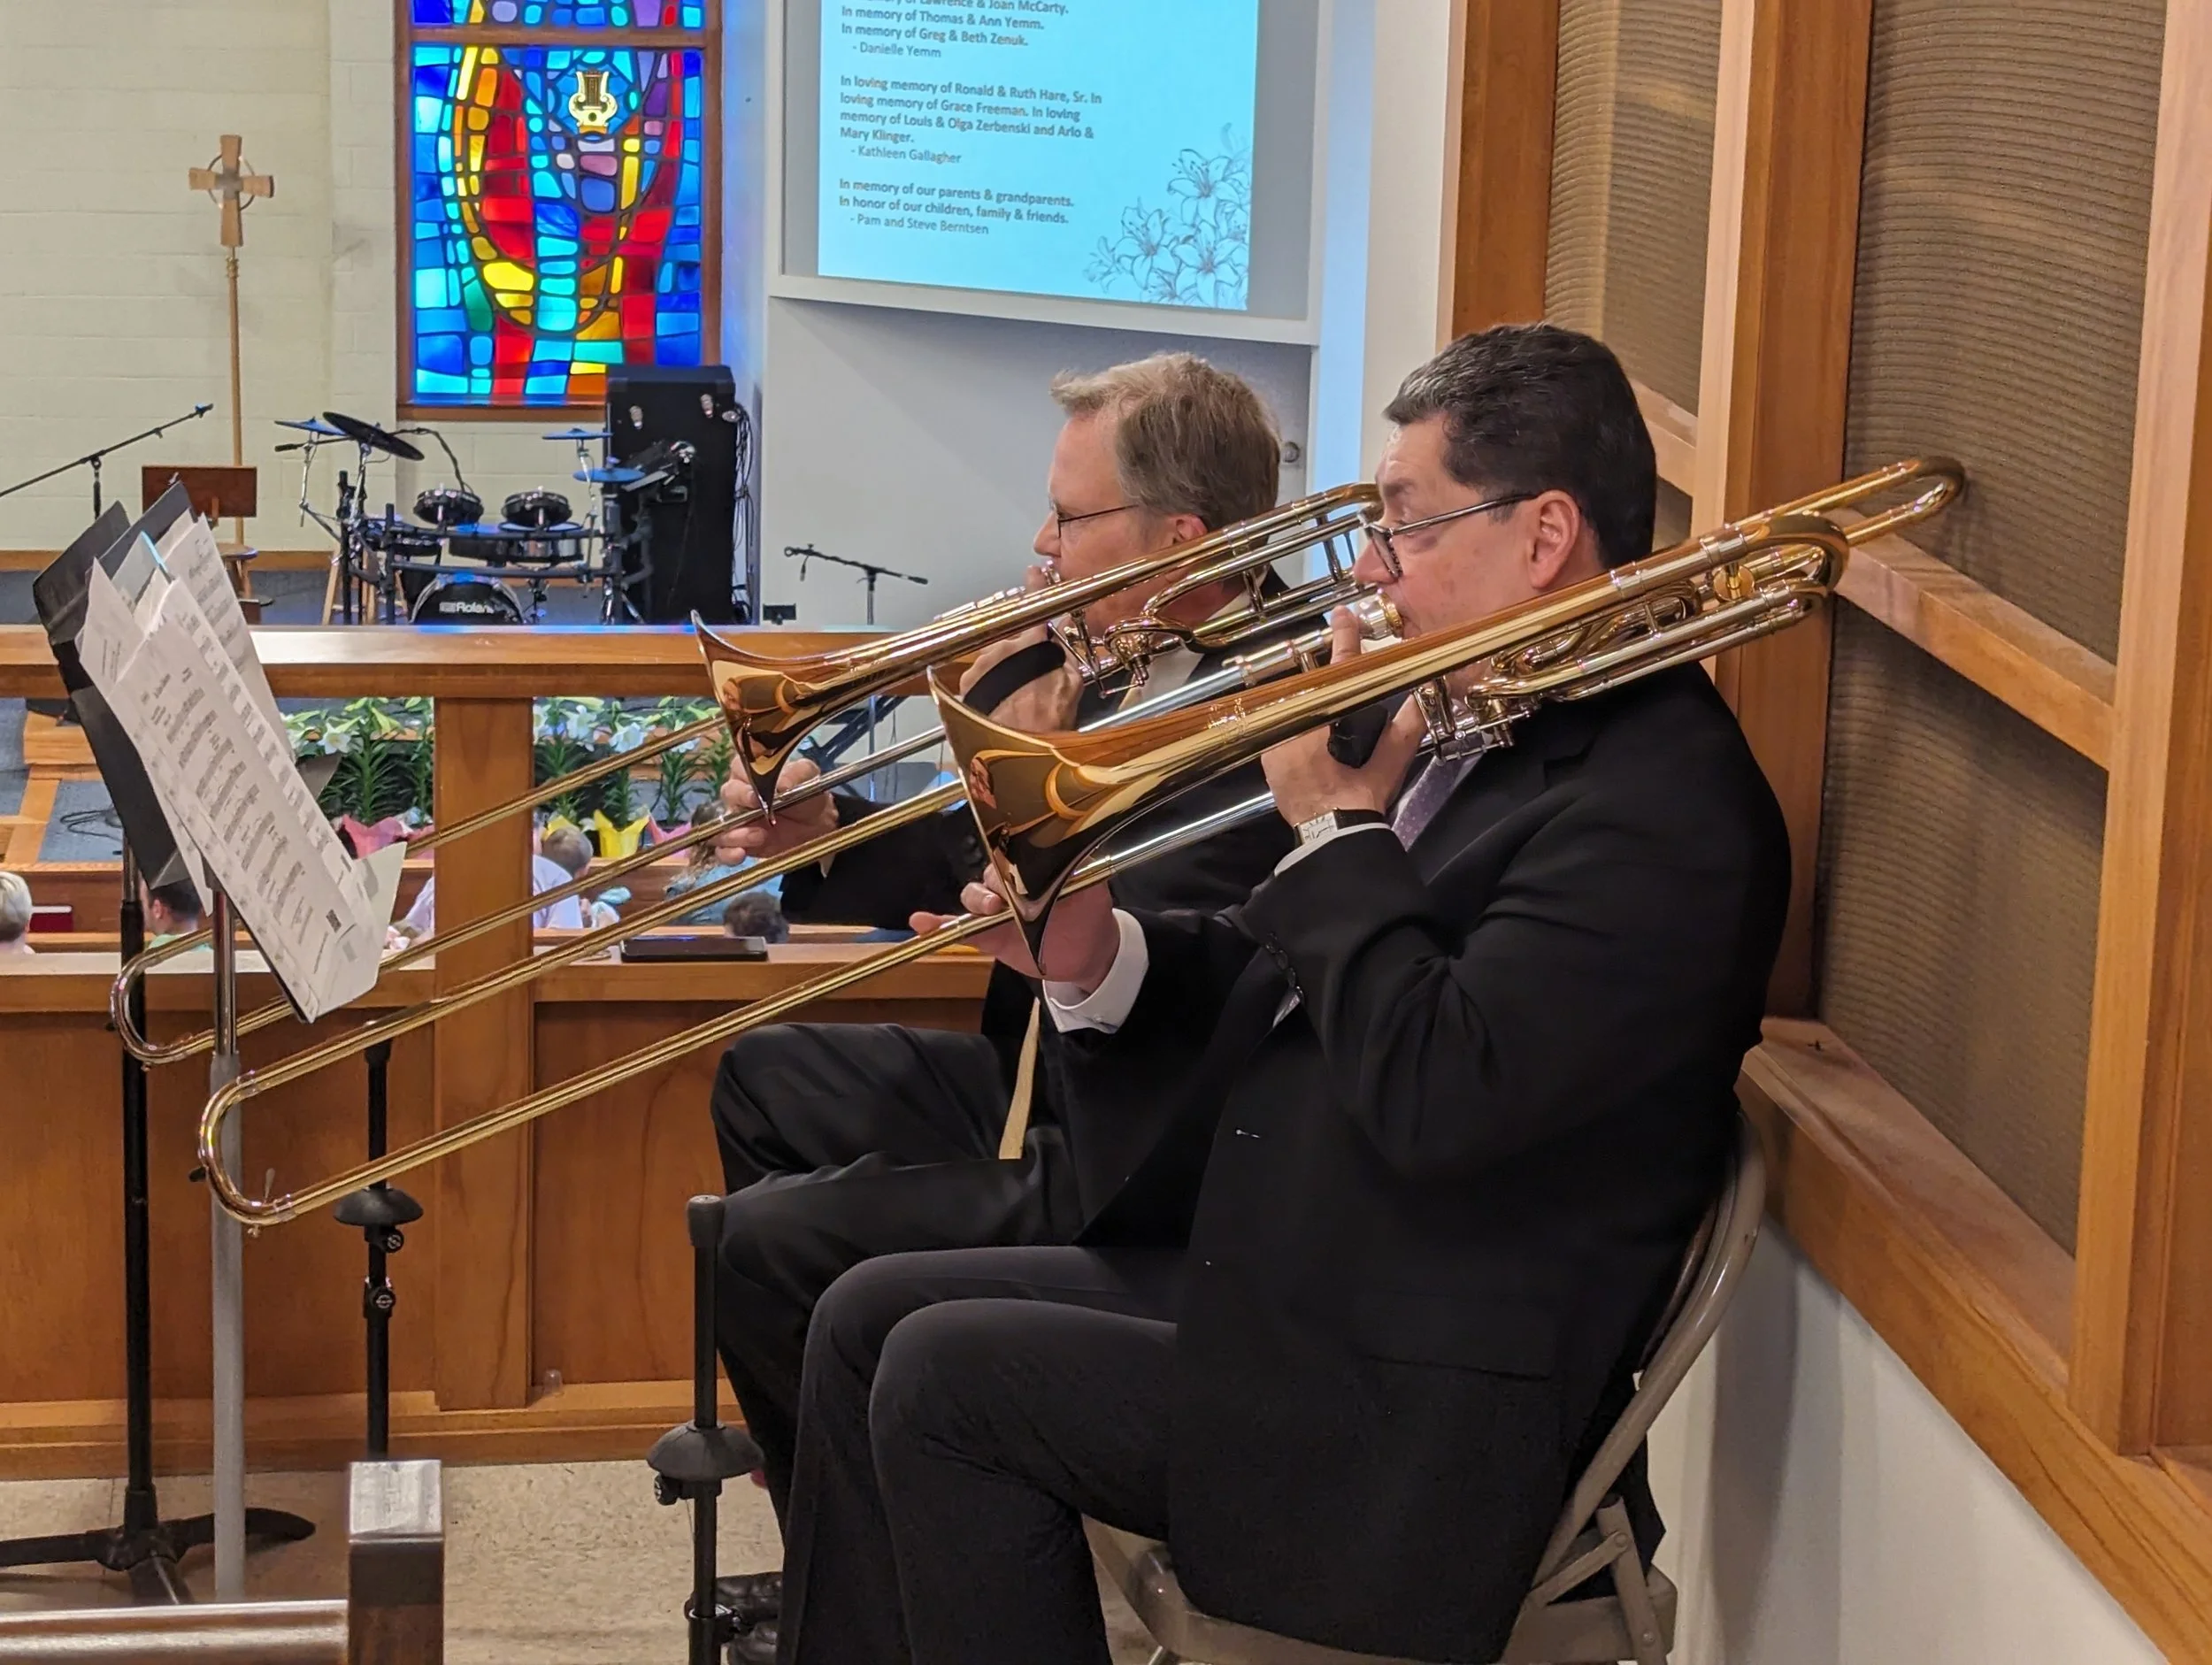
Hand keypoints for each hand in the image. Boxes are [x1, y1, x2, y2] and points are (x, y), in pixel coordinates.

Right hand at [713, 755, 837, 861]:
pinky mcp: (739, 843)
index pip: (737, 770)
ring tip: (759, 837)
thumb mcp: (807, 775)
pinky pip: (722, 850)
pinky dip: (727, 853)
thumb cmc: (808, 793)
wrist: (817, 824)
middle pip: (727, 795)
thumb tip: (782, 784)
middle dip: (741, 805)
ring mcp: (735, 820)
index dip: (745, 783)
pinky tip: (740, 854)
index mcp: (750, 771)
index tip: (757, 796)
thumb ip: (796, 774)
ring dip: (735, 833)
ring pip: (720, 824)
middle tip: (761, 813)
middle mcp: (738, 793)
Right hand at [911, 863, 1121, 993]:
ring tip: (988, 908)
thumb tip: (1075, 845)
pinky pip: (959, 927)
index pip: (1009, 850)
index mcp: (1029, 866)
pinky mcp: (987, 935)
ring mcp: (995, 910)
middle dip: (991, 881)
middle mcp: (1008, 883)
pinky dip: (938, 924)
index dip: (1005, 852)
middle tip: (1004, 896)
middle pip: (988, 873)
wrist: (1088, 953)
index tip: (1008, 858)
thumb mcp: (1091, 884)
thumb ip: (1080, 865)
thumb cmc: (1088, 911)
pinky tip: (922, 922)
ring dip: (974, 900)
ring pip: (973, 897)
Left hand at [958, 623, 1084, 731]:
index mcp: (1032, 644)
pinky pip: (978, 675)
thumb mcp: (1073, 685)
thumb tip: (1062, 641)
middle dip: (1021, 657)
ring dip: (1001, 671)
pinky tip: (997, 703)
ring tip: (1012, 696)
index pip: (1038, 626)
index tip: (1045, 643)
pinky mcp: (967, 681)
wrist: (1016, 748)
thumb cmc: (1047, 723)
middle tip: (1030, 682)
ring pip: (994, 659)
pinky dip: (986, 684)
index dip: (1042, 637)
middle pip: (1013, 643)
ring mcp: (982, 663)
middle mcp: (1003, 647)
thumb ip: (1066, 655)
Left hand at [1261, 608, 1429, 826]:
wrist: (1329, 837)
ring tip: (1324, 684)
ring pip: (1289, 702)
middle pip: (1307, 683)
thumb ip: (1407, 729)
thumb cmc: (1360, 799)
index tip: (1344, 613)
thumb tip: (1427, 698)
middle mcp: (1292, 726)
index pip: (1337, 672)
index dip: (1344, 641)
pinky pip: (1276, 724)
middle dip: (1323, 667)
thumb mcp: (1389, 764)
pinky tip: (1305, 715)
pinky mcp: (1266, 757)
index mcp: (1323, 724)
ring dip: (1307, 692)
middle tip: (1337, 645)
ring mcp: (1274, 742)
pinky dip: (1292, 716)